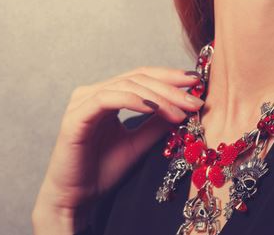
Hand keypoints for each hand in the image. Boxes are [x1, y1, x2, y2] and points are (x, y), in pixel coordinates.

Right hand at [31, 66, 203, 232]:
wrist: (76, 198)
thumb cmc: (102, 171)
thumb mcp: (139, 144)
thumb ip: (157, 124)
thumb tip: (185, 106)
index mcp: (107, 95)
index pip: (142, 76)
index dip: (170, 77)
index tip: (197, 84)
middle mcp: (93, 93)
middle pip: (138, 77)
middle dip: (170, 88)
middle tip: (195, 100)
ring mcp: (82, 102)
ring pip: (127, 86)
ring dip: (158, 97)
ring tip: (180, 112)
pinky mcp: (76, 117)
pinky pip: (108, 99)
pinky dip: (134, 101)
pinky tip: (154, 109)